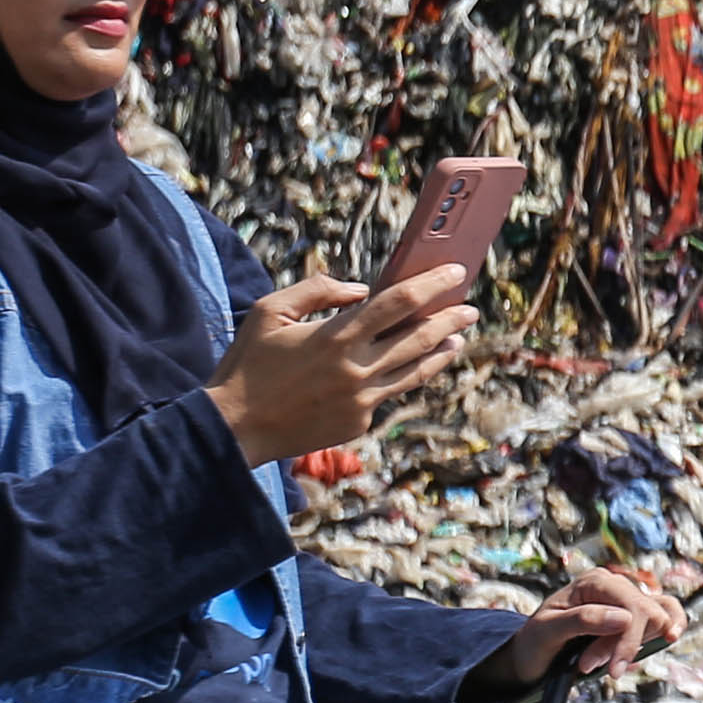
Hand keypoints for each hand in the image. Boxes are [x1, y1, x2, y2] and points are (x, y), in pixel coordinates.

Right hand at [207, 268, 471, 463]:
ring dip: (441, 352)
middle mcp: (356, 369)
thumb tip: (361, 289)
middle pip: (420, 338)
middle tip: (468, 308)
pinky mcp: (358, 423)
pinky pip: (390, 393)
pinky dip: (406, 376)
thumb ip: (316, 290)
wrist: (233, 429)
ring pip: (416, 371)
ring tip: (457, 338)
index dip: (431, 285)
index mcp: (335, 337)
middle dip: (450, 319)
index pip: (398, 303)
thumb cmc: (248, 365)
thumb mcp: (270, 312)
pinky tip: (418, 366)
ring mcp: (361, 400)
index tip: (455, 272)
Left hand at [483, 562, 683, 699]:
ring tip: (605, 662)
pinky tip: (667, 639)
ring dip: (636, 646)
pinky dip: (670, 627)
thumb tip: (624, 618)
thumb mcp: (547, 630)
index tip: (614, 670)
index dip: (628, 639)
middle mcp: (615, 585)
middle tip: (589, 665)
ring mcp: (627, 599)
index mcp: (594, 581)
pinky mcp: (635, 616)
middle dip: (624, 646)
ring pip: (659, 618)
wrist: (530, 656)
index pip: (633, 605)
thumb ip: (583, 620)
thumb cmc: (534, 642)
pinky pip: (667, 614)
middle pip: (648, 613)